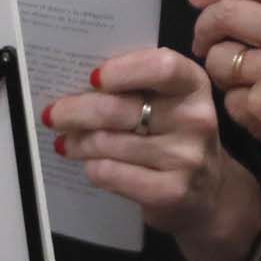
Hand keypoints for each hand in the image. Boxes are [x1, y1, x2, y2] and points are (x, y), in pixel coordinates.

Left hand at [41, 45, 251, 240]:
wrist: (208, 194)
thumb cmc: (175, 136)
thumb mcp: (169, 103)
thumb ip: (136, 86)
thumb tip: (77, 83)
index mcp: (194, 85)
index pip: (161, 66)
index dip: (123, 69)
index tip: (92, 77)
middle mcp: (196, 118)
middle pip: (119, 109)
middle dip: (76, 110)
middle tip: (52, 114)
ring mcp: (186, 157)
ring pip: (108, 143)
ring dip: (78, 142)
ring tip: (66, 142)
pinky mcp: (172, 191)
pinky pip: (112, 173)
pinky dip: (93, 168)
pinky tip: (90, 164)